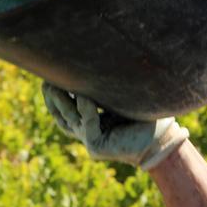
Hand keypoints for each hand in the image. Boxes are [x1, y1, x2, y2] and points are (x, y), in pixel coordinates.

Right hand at [41, 83, 188, 169]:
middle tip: (45, 80)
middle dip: (52, 98)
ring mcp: (91, 140)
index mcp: (93, 123)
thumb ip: (108, 89)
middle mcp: (89, 132)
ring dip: (61, 102)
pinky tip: (83, 95)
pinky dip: (85, 109)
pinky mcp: (97, 146)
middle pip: (62, 116)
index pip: (66, 110)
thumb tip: (99, 59)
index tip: (48, 78)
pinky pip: (87, 124)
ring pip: (69, 120)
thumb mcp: (122, 100)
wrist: (162, 141)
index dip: (55, 96)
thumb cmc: (148, 119)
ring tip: (53, 85)